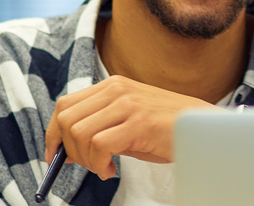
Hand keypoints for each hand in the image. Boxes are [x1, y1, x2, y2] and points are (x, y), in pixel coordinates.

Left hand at [45, 75, 216, 179]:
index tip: (55, 155)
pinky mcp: (138, 122)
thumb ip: (99, 125)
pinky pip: (99, 145)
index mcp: (113, 85)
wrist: (200, 127)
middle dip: (66, 149)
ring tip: (103, 166)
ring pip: (78, 133)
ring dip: (84, 160)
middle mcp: (117, 89)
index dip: (53, 132)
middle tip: (86, 164)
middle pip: (66, 119)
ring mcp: (128, 104)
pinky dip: (98, 164)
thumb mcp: (127, 119)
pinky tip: (112, 169)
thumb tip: (65, 149)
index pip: (65, 104)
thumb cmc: (164, 127)